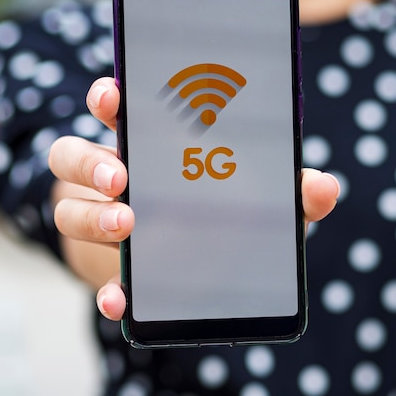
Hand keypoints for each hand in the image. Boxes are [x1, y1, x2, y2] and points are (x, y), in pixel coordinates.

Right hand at [49, 77, 339, 320]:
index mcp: (148, 148)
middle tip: (122, 177)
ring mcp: (103, 219)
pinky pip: (94, 277)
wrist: (204, 268)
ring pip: (68, 210)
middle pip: (73, 156)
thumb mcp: (264, 201)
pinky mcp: (110, 268)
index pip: (113, 110)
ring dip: (92, 217)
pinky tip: (122, 300)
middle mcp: (115, 177)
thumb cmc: (228, 217)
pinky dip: (106, 290)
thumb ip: (291, 191)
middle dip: (90, 162)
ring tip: (128, 224)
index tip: (114, 95)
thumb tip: (326, 187)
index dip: (106, 99)